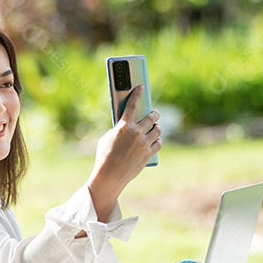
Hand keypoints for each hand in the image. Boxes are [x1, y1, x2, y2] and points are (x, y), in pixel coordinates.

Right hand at [86, 85, 161, 220]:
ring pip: (158, 130)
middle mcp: (136, 133)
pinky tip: (155, 140)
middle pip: (151, 117)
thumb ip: (117, 130)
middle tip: (153, 113)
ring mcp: (144, 144)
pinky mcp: (148, 154)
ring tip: (155, 128)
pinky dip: (157, 141)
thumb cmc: (104, 156)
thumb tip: (126, 127)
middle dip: (154, 114)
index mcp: (124, 126)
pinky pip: (158, 143)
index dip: (138, 93)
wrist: (110, 176)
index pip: (133, 104)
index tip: (141, 86)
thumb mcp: (107, 138)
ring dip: (157, 128)